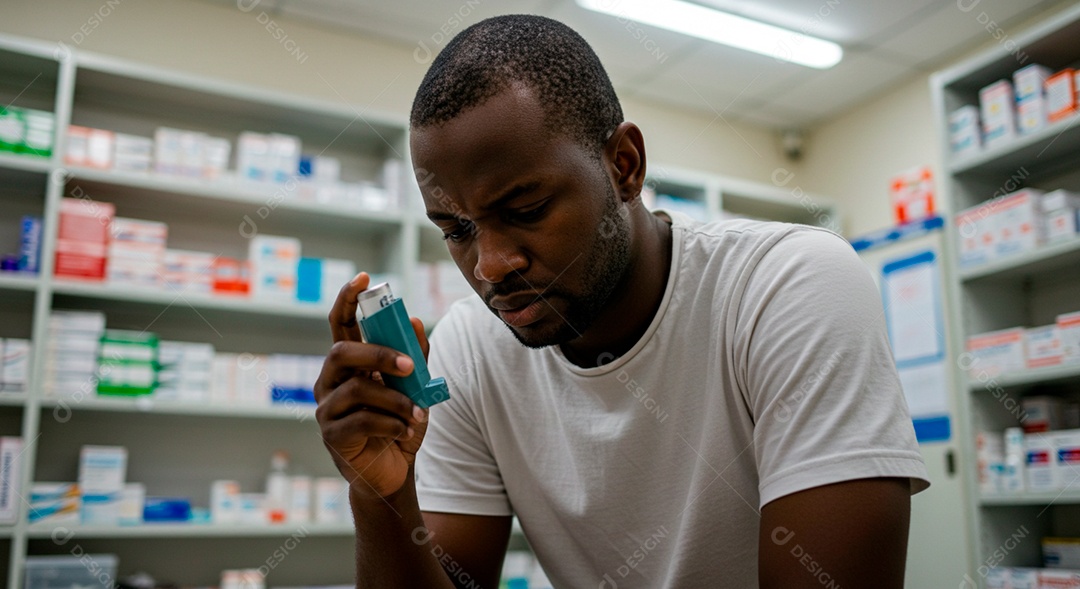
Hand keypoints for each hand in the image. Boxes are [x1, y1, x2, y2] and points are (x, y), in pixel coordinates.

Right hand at [315, 272, 430, 499]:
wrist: (394, 471)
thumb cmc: (399, 423)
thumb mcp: (415, 388)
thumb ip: (414, 357)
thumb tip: (414, 321)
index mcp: (349, 364)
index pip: (340, 324)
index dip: (347, 299)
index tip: (363, 278)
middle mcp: (330, 381)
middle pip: (342, 352)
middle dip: (379, 354)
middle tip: (410, 365)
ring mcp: (327, 409)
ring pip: (357, 389)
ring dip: (395, 399)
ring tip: (417, 414)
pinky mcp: (332, 436)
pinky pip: (362, 420)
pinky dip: (391, 423)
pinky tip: (405, 430)